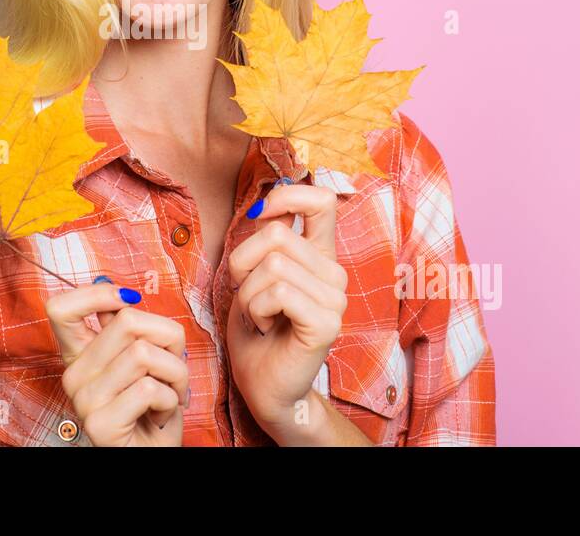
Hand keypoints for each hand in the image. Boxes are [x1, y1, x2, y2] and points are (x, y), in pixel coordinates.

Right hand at [44, 280, 188, 445]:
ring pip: (144, 354)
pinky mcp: (100, 424)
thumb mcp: (142, 362)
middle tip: (171, 367)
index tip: (128, 299)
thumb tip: (125, 293)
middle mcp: (74, 376)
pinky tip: (161, 413)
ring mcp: (84, 400)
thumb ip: (131, 331)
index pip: (60, 308)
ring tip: (170, 393)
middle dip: (169, 340)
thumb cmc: (152, 409)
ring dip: (176, 373)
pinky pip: (149, 388)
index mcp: (79, 356)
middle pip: (127, 321)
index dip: (96, 294)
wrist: (151, 455)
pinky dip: (171, 399)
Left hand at [226, 181, 347, 439]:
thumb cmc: (255, 330)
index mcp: (319, 256)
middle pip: (277, 234)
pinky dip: (256, 309)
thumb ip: (266, 242)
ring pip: (273, 264)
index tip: (262, 214)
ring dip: (248, 293)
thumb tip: (264, 206)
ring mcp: (335, 299)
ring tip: (257, 316)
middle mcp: (334, 273)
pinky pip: (278, 292)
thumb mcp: (254, 275)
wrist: (262, 384)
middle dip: (244, 264)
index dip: (289, 194)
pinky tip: (264, 327)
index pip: (322, 200)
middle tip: (250, 298)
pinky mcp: (327, 322)